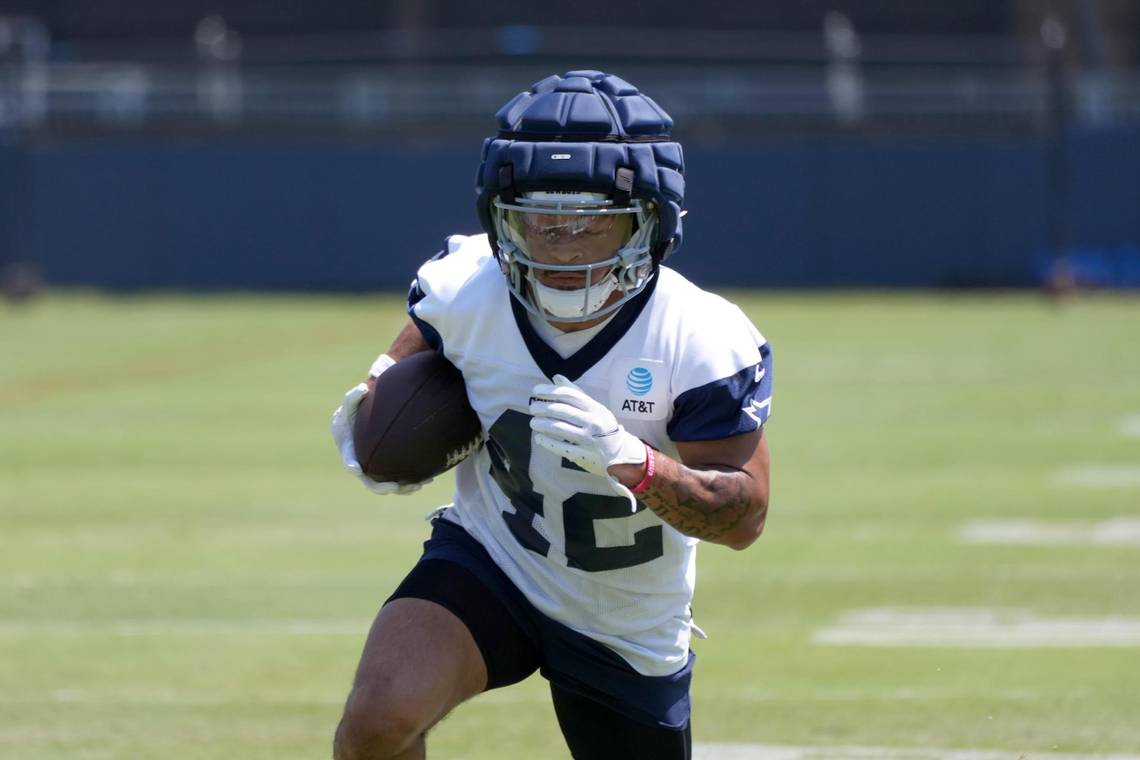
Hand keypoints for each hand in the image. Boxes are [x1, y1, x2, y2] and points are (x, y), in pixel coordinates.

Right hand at [330, 356, 429, 495]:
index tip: (356, 468)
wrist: (360, 423)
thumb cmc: (354, 412)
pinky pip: (399, 480)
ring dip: (401, 489)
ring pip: (387, 486)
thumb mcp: (352, 403)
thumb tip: (363, 388)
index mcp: (349, 449)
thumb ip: (354, 397)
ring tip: (418, 485)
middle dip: (381, 487)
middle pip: (369, 481)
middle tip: (395, 486)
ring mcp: (374, 470)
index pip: (348, 458)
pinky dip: (410, 482)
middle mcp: (361, 464)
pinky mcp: (387, 471)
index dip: (351, 465)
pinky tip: (427, 479)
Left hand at [529, 374, 646, 481]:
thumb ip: (576, 393)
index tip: (536, 391)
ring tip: (533, 423)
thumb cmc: (604, 427)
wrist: (621, 453)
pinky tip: (539, 438)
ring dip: (542, 424)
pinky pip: (561, 447)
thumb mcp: (595, 408)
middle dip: (543, 408)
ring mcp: (588, 439)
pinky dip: (547, 442)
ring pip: (559, 428)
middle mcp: (592, 422)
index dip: (550, 391)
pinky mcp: (584, 455)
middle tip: (533, 408)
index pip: (569, 394)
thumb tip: (556, 378)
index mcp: (595, 408)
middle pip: (561, 411)